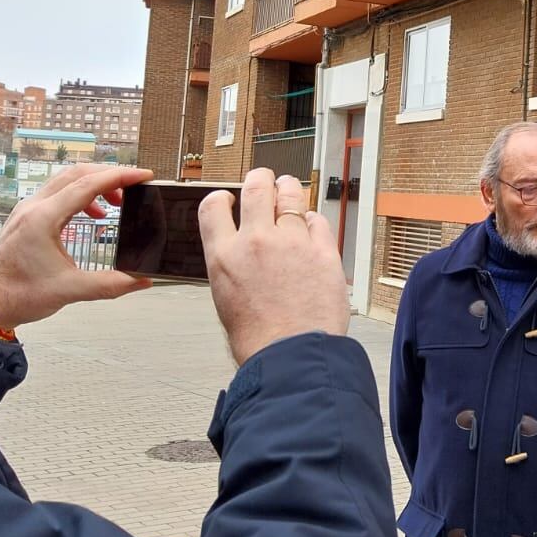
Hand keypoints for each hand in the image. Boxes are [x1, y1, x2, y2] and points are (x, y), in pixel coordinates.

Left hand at [0, 165, 153, 330]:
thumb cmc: (17, 295)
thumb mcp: (70, 290)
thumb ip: (111, 284)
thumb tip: (142, 280)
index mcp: (42, 219)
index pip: (87, 185)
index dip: (119, 177)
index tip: (142, 175)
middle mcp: (33, 208)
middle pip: (77, 174)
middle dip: (109, 176)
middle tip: (134, 185)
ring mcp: (27, 211)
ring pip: (65, 181)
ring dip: (94, 184)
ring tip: (117, 202)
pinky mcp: (25, 218)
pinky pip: (56, 193)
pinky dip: (80, 195)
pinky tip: (93, 214)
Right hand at [199, 168, 349, 365]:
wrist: (292, 356)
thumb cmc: (258, 339)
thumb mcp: (226, 298)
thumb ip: (234, 265)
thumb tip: (243, 252)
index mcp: (224, 256)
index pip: (213, 206)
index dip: (220, 197)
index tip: (228, 198)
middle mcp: (256, 241)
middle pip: (256, 187)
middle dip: (260, 179)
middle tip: (263, 180)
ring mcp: (292, 243)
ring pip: (291, 195)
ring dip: (289, 189)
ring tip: (289, 189)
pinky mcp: (323, 250)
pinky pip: (318, 220)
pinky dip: (313, 221)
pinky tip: (311, 227)